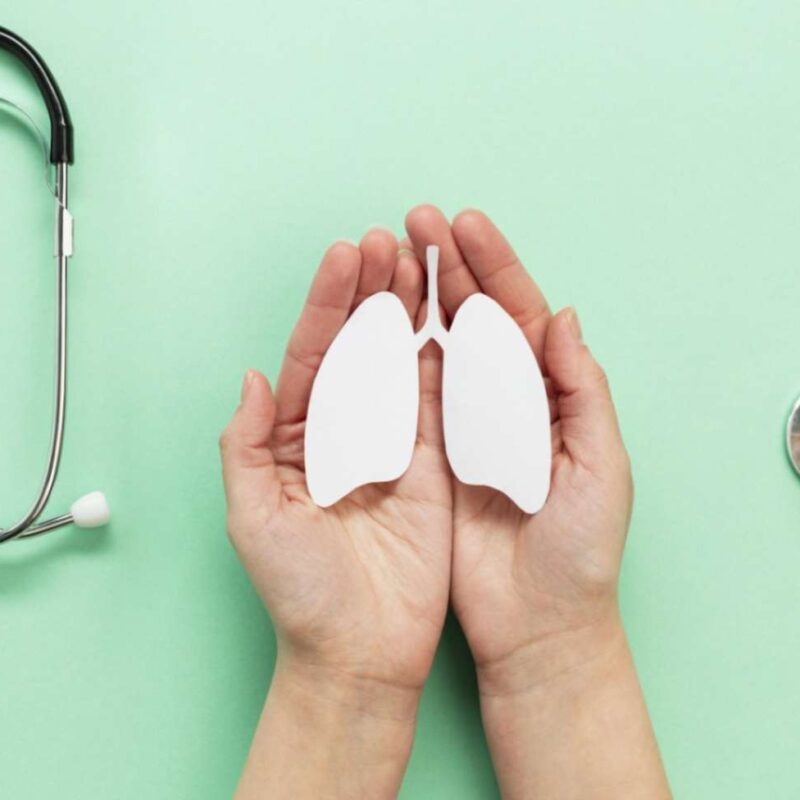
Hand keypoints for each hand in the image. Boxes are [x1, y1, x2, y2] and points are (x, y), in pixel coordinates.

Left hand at [220, 229, 451, 797]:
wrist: (360, 650)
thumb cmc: (301, 592)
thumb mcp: (254, 517)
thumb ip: (245, 444)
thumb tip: (250, 377)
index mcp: (294, 437)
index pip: (312, 353)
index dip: (328, 303)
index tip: (345, 255)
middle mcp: (343, 432)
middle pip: (358, 346)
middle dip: (371, 291)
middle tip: (389, 240)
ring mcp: (392, 445)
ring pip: (398, 363)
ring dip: (409, 312)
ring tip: (420, 260)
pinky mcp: (434, 466)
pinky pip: (438, 403)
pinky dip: (444, 359)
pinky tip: (450, 317)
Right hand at [404, 206, 669, 798]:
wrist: (534, 623)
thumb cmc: (577, 551)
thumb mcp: (600, 467)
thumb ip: (584, 390)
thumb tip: (563, 316)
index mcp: (549, 395)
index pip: (518, 315)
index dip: (494, 267)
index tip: (464, 224)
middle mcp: (502, 402)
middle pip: (472, 320)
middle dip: (446, 267)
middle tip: (415, 220)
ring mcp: (461, 426)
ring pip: (435, 348)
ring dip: (415, 300)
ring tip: (389, 254)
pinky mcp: (427, 457)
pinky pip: (407, 398)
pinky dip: (392, 358)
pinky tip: (376, 322)